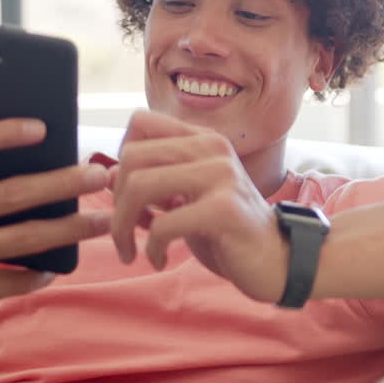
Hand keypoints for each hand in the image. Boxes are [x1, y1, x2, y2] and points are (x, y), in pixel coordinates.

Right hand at [0, 119, 111, 359]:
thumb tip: (55, 164)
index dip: (4, 132)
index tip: (43, 127)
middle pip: (13, 192)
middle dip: (64, 182)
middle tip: (100, 175)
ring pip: (28, 236)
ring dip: (73, 227)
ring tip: (104, 220)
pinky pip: (25, 277)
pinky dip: (47, 271)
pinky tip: (59, 266)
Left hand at [111, 110, 287, 302]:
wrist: (277, 260)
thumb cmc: (227, 232)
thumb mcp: (188, 199)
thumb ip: (155, 182)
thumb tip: (106, 175)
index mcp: (203, 140)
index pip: (140, 122)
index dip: (121, 157)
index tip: (126, 193)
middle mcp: (213, 148)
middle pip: (131, 156)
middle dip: (115, 200)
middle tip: (123, 232)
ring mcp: (221, 176)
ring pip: (141, 186)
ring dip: (122, 227)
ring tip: (131, 250)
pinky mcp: (224, 209)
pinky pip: (163, 225)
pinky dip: (151, 248)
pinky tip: (159, 259)